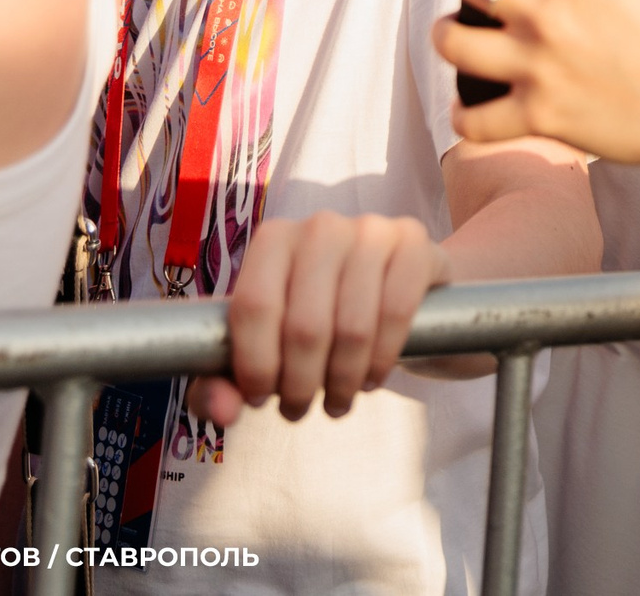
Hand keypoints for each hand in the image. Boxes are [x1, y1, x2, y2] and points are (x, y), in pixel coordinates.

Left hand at [195, 213, 449, 426]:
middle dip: (300, 384)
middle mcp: (322, 225)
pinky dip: (381, 359)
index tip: (261, 398)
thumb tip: (223, 413)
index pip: (253, 305)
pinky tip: (371, 378)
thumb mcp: (269, 348)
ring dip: (342, 381)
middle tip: (299, 409)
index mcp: (274, 239)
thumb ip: (226, 381)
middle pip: (303, 325)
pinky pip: (397, 313)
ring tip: (337, 401)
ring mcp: (373, 230)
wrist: (404, 293)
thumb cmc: (323, 322)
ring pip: (352, 327)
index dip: (255, 364)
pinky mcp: (416, 242)